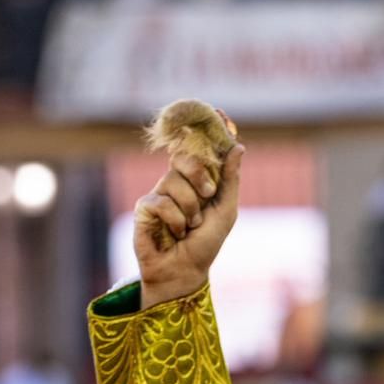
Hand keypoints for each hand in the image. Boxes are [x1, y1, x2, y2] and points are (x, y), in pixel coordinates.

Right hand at [135, 143, 244, 309]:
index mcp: (196, 179)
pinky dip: (175, 221)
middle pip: (183, 157)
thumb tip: (238, 147)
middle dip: (200, 175)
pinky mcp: (144, 208)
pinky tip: (175, 232)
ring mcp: (158, 193)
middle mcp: (175, 182)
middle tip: (208, 194)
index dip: (205, 131)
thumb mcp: (226, 210)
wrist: (186, 270)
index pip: (196, 149)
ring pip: (174, 182)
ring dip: (190, 209)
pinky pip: (161, 203)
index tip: (220, 113)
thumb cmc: (206, 242)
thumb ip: (230, 179)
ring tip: (190, 226)